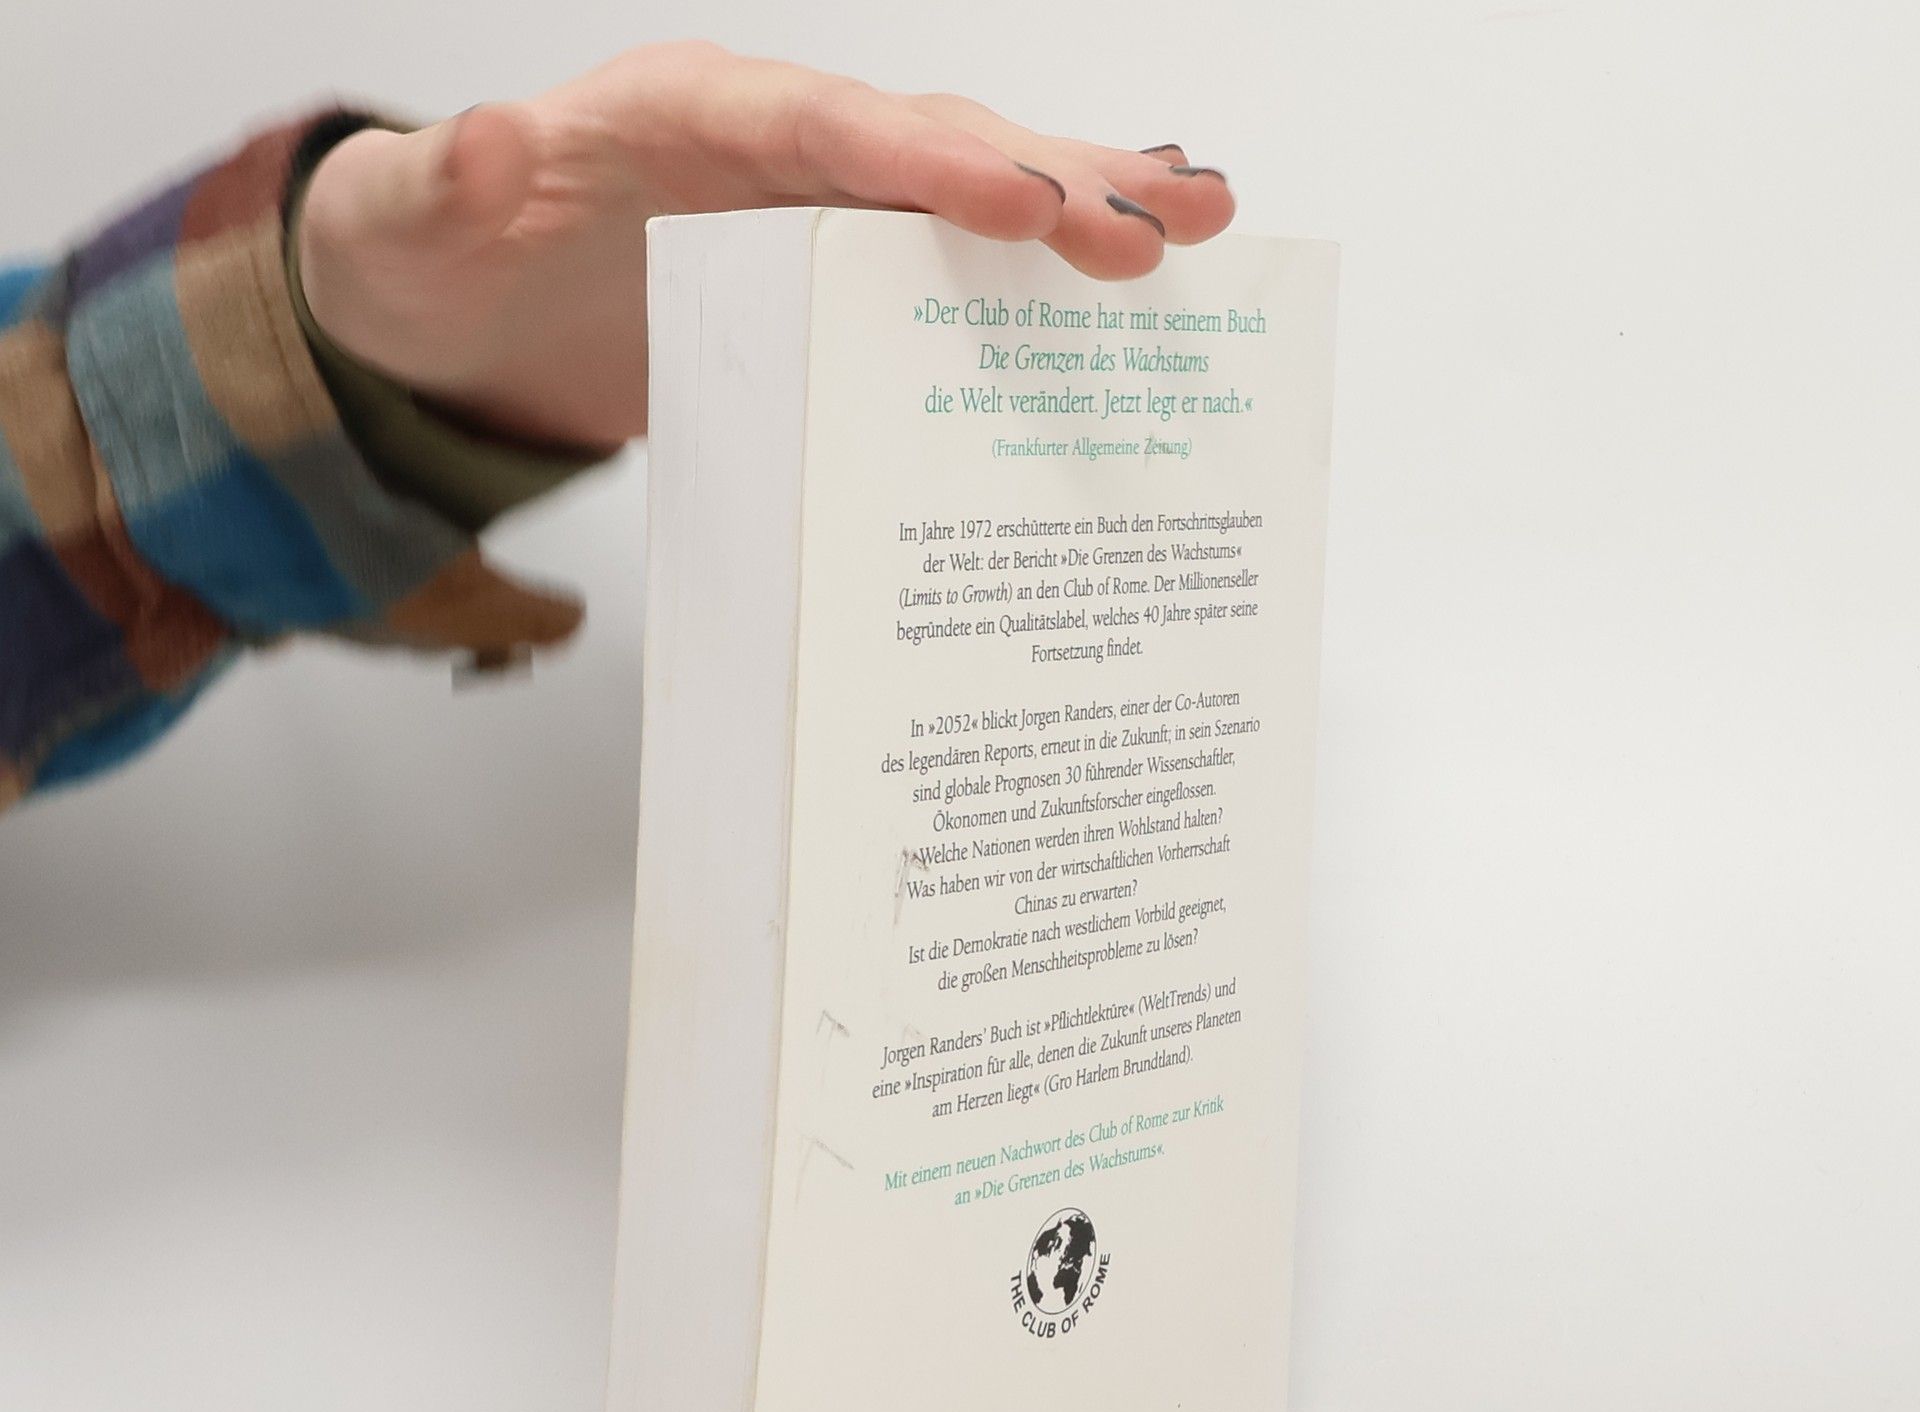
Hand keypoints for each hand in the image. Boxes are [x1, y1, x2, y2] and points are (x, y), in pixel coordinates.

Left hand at [296, 42, 1235, 449]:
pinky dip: (1028, 276)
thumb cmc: (436, 259)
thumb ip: (450, 188)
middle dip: (1049, 179)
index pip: (818, 127)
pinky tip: (1115, 296)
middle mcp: (764, 146)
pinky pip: (941, 266)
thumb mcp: (413, 227)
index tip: (1019, 198)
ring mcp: (806, 209)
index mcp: (678, 118)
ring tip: (1193, 226)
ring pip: (960, 191)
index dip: (922, 159)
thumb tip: (485, 143)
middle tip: (1163, 223)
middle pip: (924, 144)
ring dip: (1076, 209)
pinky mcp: (824, 274)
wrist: (452, 311)